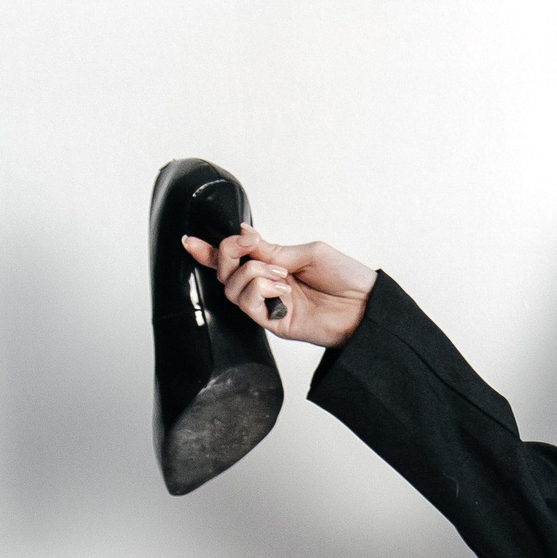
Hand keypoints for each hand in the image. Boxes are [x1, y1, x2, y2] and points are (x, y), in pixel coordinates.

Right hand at [181, 226, 375, 351]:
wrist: (367, 307)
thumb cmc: (346, 278)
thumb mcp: (307, 252)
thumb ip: (272, 248)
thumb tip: (243, 234)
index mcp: (274, 267)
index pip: (234, 261)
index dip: (209, 253)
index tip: (189, 241)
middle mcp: (268, 287)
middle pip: (225, 273)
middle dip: (228, 253)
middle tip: (248, 245)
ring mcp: (269, 306)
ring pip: (232, 288)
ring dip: (251, 272)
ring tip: (281, 273)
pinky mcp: (274, 323)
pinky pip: (248, 304)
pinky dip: (260, 288)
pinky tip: (282, 288)